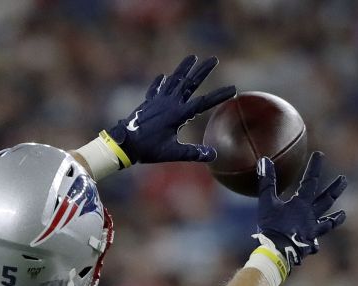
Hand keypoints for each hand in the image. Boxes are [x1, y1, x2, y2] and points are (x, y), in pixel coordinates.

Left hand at [106, 55, 235, 164]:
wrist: (123, 143)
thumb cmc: (148, 150)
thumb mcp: (172, 153)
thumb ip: (193, 153)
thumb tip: (214, 155)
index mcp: (177, 114)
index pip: (203, 103)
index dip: (219, 95)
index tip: (233, 88)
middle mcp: (169, 103)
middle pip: (189, 84)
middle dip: (202, 71)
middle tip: (214, 59)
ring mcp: (157, 101)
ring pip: (173, 81)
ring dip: (183, 69)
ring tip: (192, 57)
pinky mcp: (148, 103)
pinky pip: (156, 89)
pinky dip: (160, 83)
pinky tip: (163, 76)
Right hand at [254, 152, 347, 268]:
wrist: (278, 252)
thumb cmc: (272, 227)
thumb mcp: (266, 203)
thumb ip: (266, 182)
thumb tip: (264, 160)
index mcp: (302, 204)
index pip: (310, 181)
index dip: (315, 167)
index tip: (320, 155)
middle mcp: (311, 216)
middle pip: (326, 200)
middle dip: (335, 189)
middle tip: (344, 179)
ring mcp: (312, 231)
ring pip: (327, 223)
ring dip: (335, 218)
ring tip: (343, 214)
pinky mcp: (308, 245)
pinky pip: (314, 243)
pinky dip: (315, 243)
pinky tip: (316, 244)